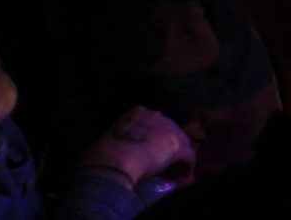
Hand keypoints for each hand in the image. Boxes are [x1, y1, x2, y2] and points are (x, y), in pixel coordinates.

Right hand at [78, 107, 193, 188]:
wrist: (113, 160)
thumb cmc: (103, 153)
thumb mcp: (109, 139)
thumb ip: (118, 141)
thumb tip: (114, 152)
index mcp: (138, 112)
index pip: (153, 124)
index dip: (153, 139)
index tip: (148, 151)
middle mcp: (156, 115)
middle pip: (169, 131)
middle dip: (167, 147)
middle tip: (163, 163)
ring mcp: (169, 129)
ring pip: (181, 143)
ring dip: (178, 158)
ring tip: (173, 172)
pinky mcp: (178, 146)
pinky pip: (187, 158)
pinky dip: (185, 168)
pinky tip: (182, 178)